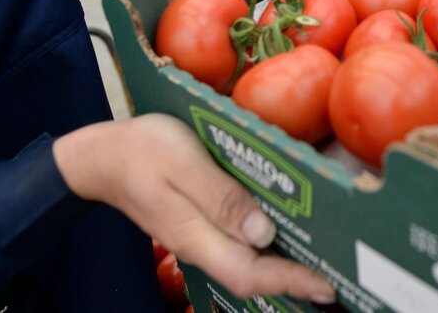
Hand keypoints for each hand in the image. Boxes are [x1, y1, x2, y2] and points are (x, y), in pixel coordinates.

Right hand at [53, 114, 335, 303]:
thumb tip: (264, 232)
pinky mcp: (200, 224)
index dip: (289, 281)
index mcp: (197, 235)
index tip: (325, 286)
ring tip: (321, 258)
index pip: (249, 272)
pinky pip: (237, 244)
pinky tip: (285, 232)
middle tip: (335, 276)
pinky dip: (265, 245)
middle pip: (252, 274)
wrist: (102, 155)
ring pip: (246, 261)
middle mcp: (202, 244)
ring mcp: (200, 237)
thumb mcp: (183, 163)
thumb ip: (221, 197)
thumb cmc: (142, 151)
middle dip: (294, 279)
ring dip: (282, 264)